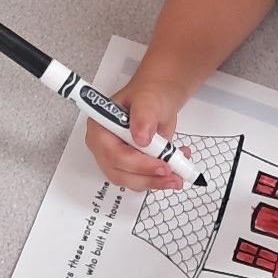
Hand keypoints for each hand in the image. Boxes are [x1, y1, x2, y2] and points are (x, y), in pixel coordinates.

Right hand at [84, 66, 192, 190]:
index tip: (163, 166)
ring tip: (178, 173)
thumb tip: (141, 136)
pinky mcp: (128, 167)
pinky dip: (159, 179)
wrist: (157, 100)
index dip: (138, 165)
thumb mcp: (148, 100)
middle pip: (119, 173)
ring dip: (156, 181)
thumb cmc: (148, 95)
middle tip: (174, 175)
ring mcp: (115, 158)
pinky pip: (141, 180)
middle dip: (148, 178)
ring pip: (131, 181)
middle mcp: (103, 146)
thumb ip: (144, 115)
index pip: (113, 154)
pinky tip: (175, 167)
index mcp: (99, 128)